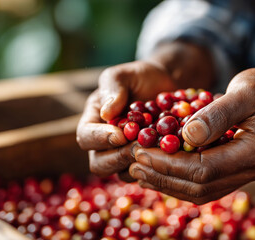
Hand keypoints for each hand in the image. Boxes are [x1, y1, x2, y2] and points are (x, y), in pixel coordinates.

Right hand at [76, 61, 176, 180]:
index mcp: (93, 120)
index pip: (85, 137)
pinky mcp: (144, 162)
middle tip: (140, 146)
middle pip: (99, 163)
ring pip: (122, 173)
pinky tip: (169, 154)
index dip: (100, 139)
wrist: (166, 84)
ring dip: (138, 164)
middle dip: (119, 157)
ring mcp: (124, 155)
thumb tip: (106, 114)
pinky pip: (145, 174)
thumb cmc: (140, 77)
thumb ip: (113, 89)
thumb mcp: (123, 75)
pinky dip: (156, 167)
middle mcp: (104, 142)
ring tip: (157, 149)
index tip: (121, 135)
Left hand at [129, 68, 254, 203]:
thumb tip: (185, 136)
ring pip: (198, 191)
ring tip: (138, 169)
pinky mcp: (233, 172)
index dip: (169, 163)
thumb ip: (217, 113)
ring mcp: (242, 175)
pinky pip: (202, 185)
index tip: (141, 151)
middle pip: (198, 186)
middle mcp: (250, 171)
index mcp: (254, 152)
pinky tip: (157, 170)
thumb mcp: (246, 90)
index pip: (204, 169)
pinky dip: (177, 180)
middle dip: (162, 175)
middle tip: (133, 162)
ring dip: (166, 182)